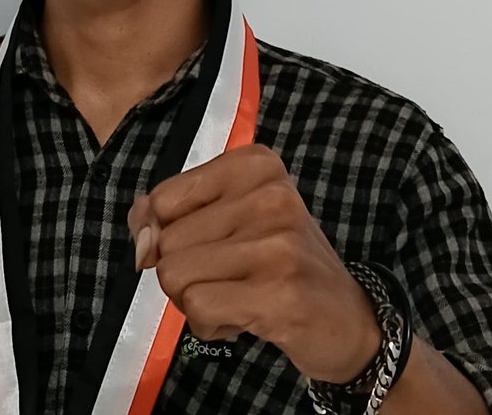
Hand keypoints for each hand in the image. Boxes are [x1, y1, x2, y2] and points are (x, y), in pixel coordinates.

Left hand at [125, 144, 380, 383]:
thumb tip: (141, 243)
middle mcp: (271, 194)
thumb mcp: (229, 221)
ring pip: (176, 276)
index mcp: (256, 165)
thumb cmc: (279, 265)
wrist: (349, 320)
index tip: (207, 247)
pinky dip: (210, 326)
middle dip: (185, 273)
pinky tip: (246, 320)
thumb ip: (171, 217)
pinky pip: (199, 308)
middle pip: (167, 242)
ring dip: (196, 302)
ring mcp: (279, 243)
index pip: (163, 199)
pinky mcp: (281, 292)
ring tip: (241, 297)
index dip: (165, 234)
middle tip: (234, 279)